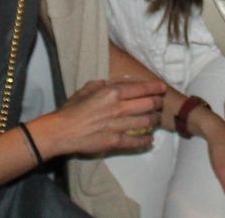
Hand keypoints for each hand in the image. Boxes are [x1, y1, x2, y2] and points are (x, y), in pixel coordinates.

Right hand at [37, 78, 164, 157]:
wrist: (62, 131)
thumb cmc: (72, 108)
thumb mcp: (86, 89)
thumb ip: (103, 84)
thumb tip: (114, 82)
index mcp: (111, 93)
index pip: (140, 88)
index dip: (154, 87)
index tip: (162, 87)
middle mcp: (118, 108)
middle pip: (147, 104)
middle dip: (158, 103)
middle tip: (161, 103)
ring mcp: (118, 126)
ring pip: (145, 122)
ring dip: (154, 120)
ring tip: (156, 119)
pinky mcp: (115, 142)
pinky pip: (136, 142)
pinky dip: (146, 141)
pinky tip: (150, 140)